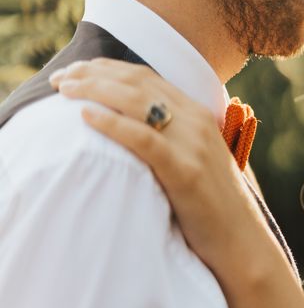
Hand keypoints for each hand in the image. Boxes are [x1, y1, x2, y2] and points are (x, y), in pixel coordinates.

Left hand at [50, 58, 265, 280]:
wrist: (240, 238)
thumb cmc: (210, 204)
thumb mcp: (193, 157)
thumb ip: (170, 137)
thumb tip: (129, 128)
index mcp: (198, 113)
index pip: (147, 77)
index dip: (107, 69)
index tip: (76, 71)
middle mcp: (196, 119)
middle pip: (138, 82)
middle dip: (94, 74)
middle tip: (60, 78)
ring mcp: (192, 143)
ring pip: (138, 102)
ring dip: (96, 90)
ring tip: (65, 91)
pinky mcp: (185, 170)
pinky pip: (144, 139)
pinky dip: (112, 124)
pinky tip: (86, 116)